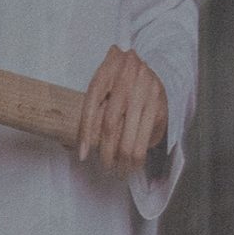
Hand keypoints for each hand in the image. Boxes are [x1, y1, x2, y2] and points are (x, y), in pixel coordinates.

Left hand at [79, 44, 165, 170]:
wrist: (141, 64)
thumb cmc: (114, 80)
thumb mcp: (99, 85)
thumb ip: (90, 109)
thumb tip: (74, 145)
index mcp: (104, 74)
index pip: (90, 108)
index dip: (85, 134)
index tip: (82, 155)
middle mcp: (126, 80)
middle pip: (111, 124)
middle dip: (107, 152)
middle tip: (105, 166)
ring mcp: (145, 91)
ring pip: (132, 132)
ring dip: (125, 157)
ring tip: (121, 171)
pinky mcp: (159, 102)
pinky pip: (148, 133)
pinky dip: (141, 150)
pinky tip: (136, 161)